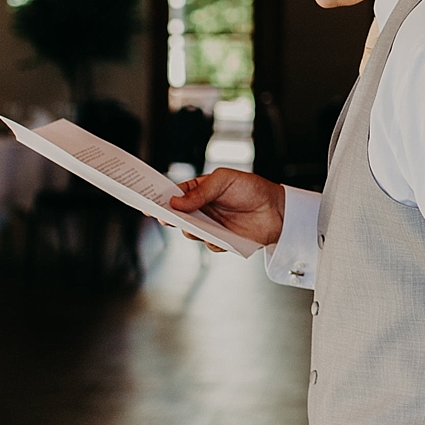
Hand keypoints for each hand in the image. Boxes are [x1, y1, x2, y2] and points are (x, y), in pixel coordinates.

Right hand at [168, 168, 285, 248]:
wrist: (277, 210)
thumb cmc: (252, 189)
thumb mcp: (224, 180)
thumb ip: (200, 191)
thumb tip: (176, 202)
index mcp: (199, 190)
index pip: (174, 194)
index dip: (160, 198)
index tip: (147, 202)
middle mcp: (202, 209)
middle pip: (177, 216)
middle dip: (169, 217)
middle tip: (165, 217)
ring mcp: (211, 226)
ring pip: (190, 232)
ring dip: (190, 229)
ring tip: (194, 225)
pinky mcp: (222, 241)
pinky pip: (209, 244)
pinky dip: (212, 240)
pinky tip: (221, 234)